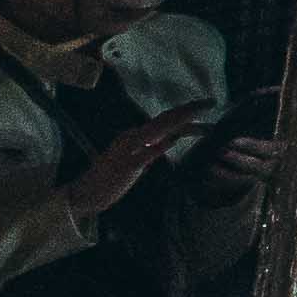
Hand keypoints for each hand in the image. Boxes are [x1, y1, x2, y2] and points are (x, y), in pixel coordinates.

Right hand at [65, 107, 219, 220]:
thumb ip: (153, 148)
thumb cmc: (112, 178)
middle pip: (164, 119)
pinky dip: (159, 146)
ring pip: (156, 131)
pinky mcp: (125, 167)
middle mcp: (130, 137)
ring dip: (179, 122)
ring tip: (200, 117)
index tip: (207, 104)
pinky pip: (145, 155)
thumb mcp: (138, 159)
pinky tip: (173, 140)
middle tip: (212, 102)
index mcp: (134, 136)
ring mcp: (127, 151)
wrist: (84, 194)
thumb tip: (172, 138)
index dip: (185, 110)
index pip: (164, 119)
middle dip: (189, 110)